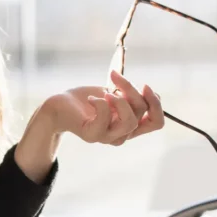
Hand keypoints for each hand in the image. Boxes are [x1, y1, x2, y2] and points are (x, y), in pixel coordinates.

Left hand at [46, 69, 164, 145]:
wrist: (60, 105)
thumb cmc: (88, 98)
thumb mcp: (115, 93)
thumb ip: (132, 96)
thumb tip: (149, 91)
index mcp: (130, 125)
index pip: (156, 123)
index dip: (156, 103)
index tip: (144, 85)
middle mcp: (121, 134)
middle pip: (143, 114)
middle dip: (132, 90)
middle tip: (115, 78)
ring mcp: (107, 137)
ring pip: (130, 121)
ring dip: (119, 99)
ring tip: (104, 92)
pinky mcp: (92, 135)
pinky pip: (105, 118)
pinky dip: (100, 102)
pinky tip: (91, 98)